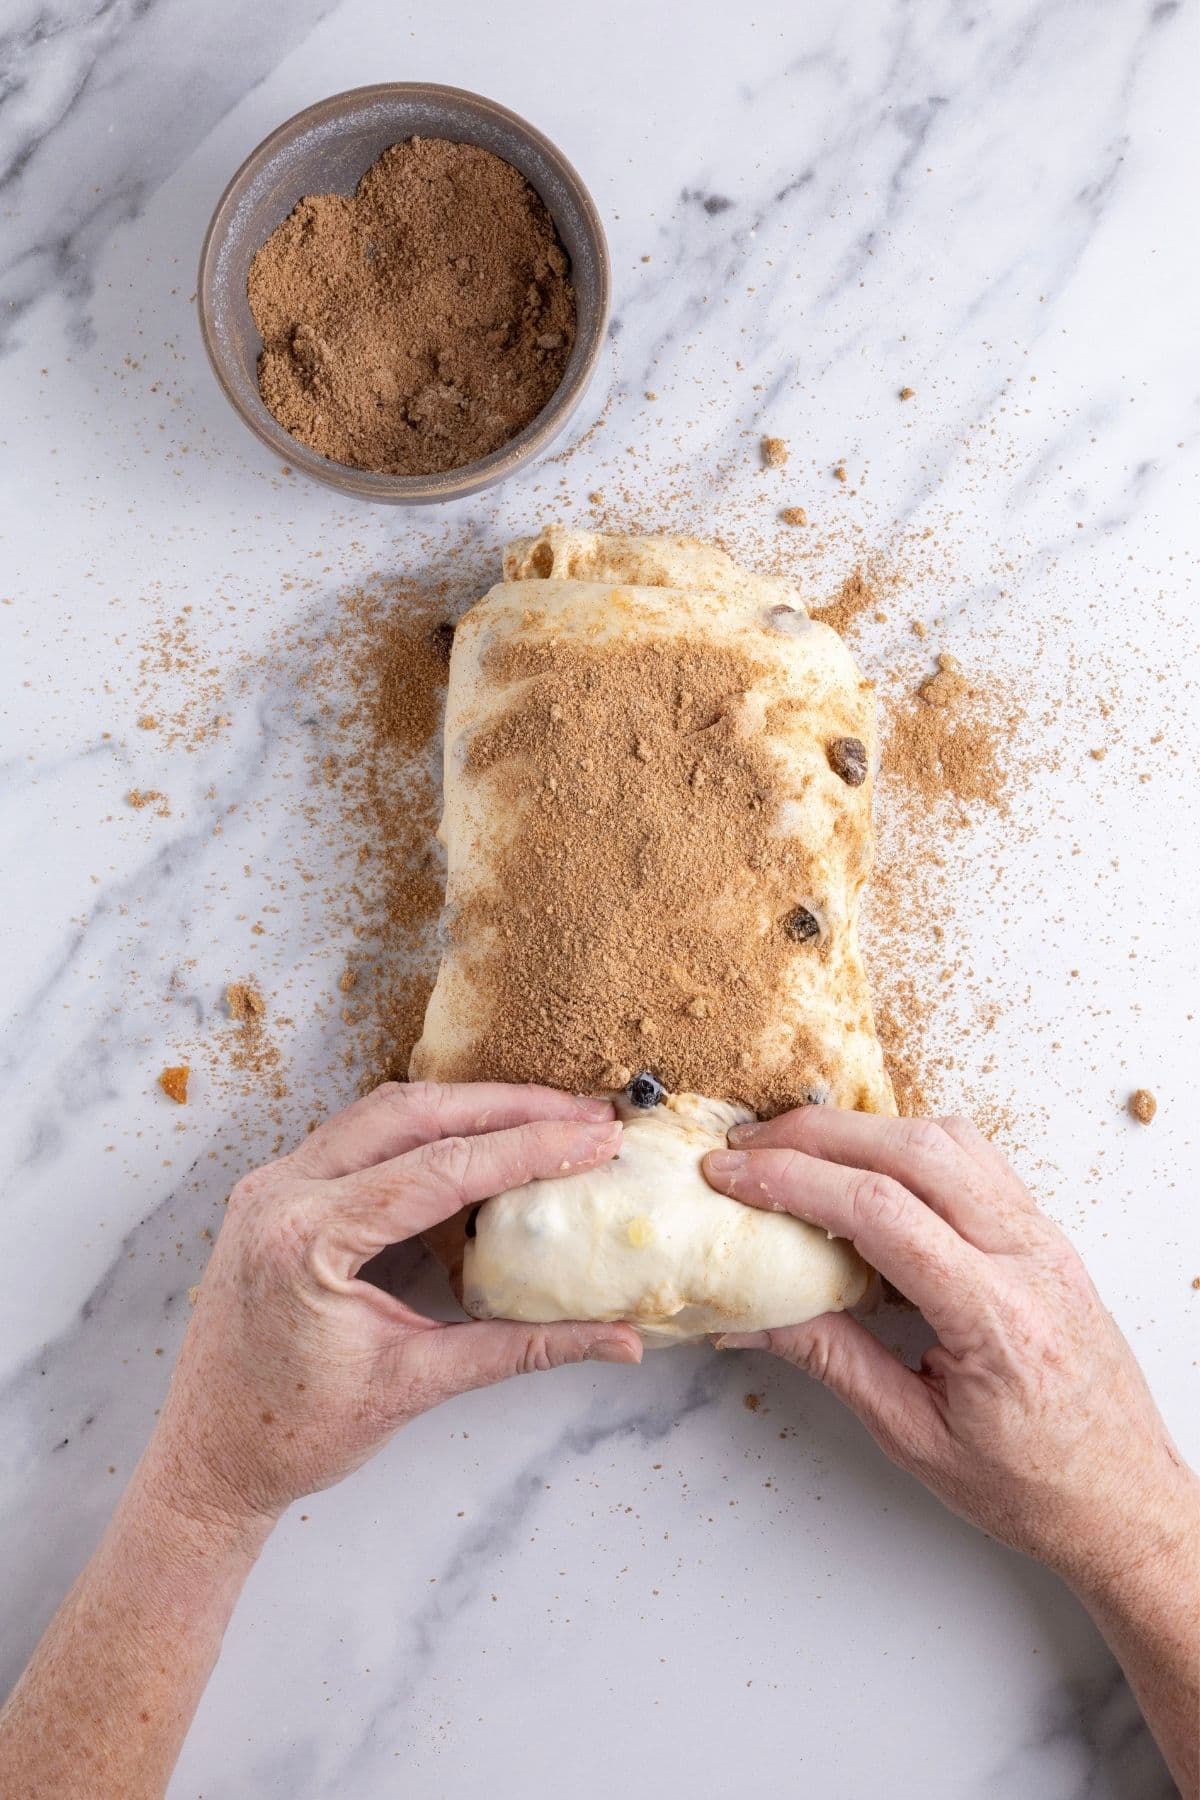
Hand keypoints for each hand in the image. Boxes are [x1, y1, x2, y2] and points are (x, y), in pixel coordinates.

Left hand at [145, 1083, 641, 1529]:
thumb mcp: (416, 1385)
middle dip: (508, 1106)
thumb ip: (523, 1349)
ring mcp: (271, 1183)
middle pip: (411, 1113)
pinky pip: (359, 1135)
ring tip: (546, 1115)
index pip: (439, 1168)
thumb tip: (620, 1342)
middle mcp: (280, 1191)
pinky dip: (425, 1128)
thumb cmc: (294, 1435)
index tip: (597, 1137)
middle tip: (585, 1112)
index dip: (529, 1148)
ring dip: (468, 1107)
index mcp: (306, 1237)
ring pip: (383, 1112)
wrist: (206, 1461)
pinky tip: (478, 1137)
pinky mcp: (276, 1191)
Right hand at [702, 1110, 1195, 1590]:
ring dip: (862, 1130)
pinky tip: (865, 1167)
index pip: (879, 1211)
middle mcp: (1028, 1258)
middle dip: (814, 1136)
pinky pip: (973, 1159)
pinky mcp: (1043, 1233)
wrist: (1123, 1499)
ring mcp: (1042, 1237)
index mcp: (995, 1315)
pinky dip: (907, 1145)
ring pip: (946, 1139)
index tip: (731, 1177)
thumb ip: (830, 1360)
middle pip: (911, 1150)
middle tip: (746, 1149)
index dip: (792, 1181)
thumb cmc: (1034, 1485)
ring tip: (795, 1150)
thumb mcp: (913, 1436)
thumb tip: (750, 1316)